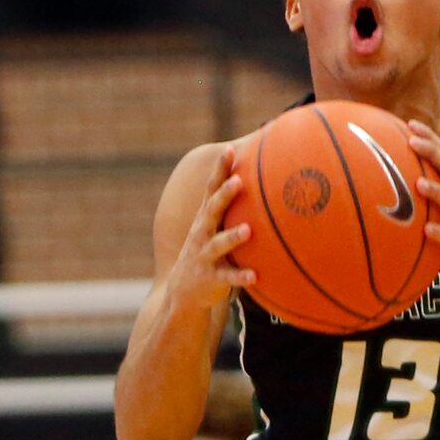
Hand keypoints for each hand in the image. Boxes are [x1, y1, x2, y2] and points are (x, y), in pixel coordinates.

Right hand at [164, 147, 255, 313]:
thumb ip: (228, 208)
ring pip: (219, 244)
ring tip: (248, 230)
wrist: (182, 289)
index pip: (211, 189)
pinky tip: (255, 276)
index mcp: (205, 218)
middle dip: (224, 195)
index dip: (220, 170)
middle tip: (238, 181)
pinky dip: (240, 276)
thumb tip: (256, 182)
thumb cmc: (207, 251)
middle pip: (212, 210)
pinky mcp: (211, 278)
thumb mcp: (213, 227)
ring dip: (233, 237)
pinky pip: (228, 277)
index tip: (230, 150)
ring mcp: (205, 256)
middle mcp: (202, 233)